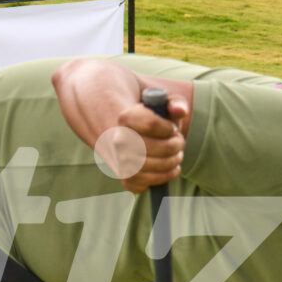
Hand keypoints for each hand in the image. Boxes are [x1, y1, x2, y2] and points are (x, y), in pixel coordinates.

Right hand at [55, 58, 190, 192]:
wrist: (100, 109)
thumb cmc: (136, 105)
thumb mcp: (154, 97)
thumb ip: (172, 101)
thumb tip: (181, 111)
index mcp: (123, 116)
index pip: (150, 123)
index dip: (168, 127)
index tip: (171, 126)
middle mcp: (115, 138)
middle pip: (155, 148)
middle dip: (175, 146)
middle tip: (179, 142)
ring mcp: (114, 157)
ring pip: (146, 170)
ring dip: (169, 166)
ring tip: (176, 157)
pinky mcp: (117, 171)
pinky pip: (135, 185)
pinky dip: (153, 181)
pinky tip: (164, 171)